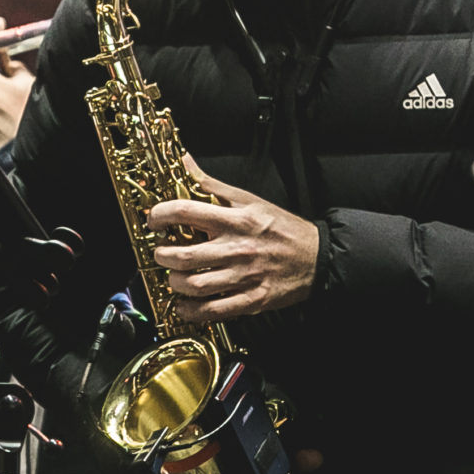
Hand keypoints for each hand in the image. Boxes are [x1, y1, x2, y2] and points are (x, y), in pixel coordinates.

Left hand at [146, 154, 318, 322]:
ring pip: (195, 285)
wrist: (319, 257)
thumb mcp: (249, 199)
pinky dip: (192, 311)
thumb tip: (184, 161)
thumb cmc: (281, 227)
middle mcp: (238, 248)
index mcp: (236, 220)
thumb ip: (212, 184)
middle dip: (163, 255)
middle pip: (184, 255)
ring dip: (174, 282)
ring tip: (173, 276)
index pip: (186, 212)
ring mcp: (245, 277)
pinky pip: (214, 310)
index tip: (154, 221)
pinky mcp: (252, 300)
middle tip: (161, 252)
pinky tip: (185, 304)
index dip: (160, 215)